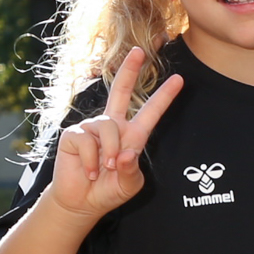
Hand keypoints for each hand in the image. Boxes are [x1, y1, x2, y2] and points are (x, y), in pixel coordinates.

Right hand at [49, 47, 183, 223]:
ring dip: (108, 152)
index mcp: (132, 136)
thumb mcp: (129, 185)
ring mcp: (92, 128)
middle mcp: (113, 126)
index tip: (180, 80)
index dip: (164, 97)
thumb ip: (130, 170)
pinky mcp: (74, 134)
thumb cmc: (109, 191)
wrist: (82, 201)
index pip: (150, 112)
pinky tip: (89, 171)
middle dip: (129, 70)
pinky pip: (87, 141)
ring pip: (108, 127)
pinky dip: (91, 160)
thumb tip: (123, 153)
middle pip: (120, 91)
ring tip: (104, 170)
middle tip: (139, 52)